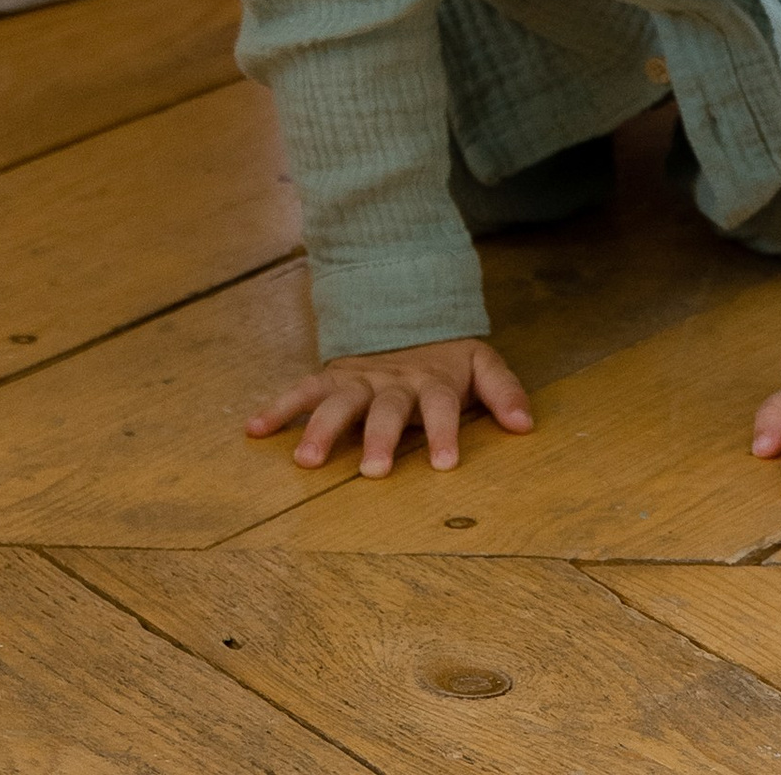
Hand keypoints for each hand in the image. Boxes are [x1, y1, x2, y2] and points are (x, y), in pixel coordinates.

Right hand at [248, 336, 534, 476]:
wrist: (404, 309)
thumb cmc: (445, 356)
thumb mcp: (480, 362)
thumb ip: (503, 390)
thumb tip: (525, 425)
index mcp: (432, 382)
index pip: (441, 408)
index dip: (444, 433)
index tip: (445, 465)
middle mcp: (393, 382)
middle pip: (387, 410)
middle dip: (380, 438)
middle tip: (374, 471)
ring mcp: (360, 379)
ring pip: (340, 401)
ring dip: (323, 429)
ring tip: (305, 460)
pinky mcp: (332, 376)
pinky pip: (302, 390)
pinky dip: (278, 407)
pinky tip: (254, 428)